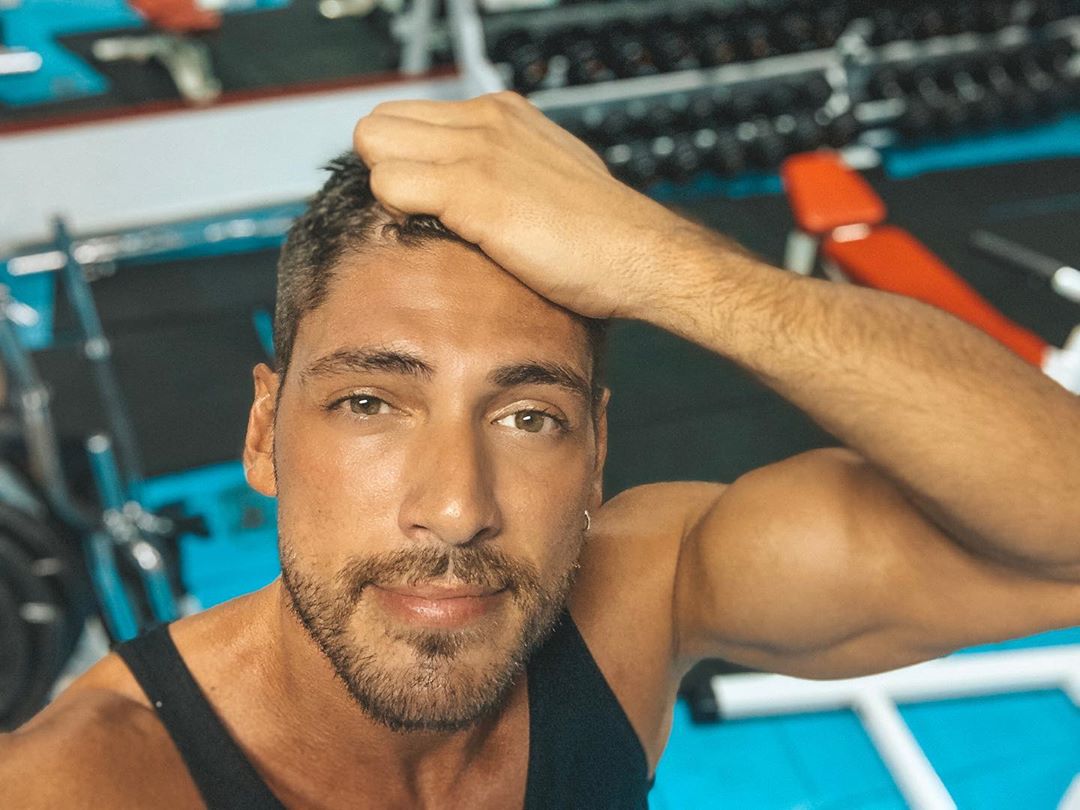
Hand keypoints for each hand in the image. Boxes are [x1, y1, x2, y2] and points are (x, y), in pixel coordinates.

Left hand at [352, 91, 698, 319]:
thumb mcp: (549, 177)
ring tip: (429, 226)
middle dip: (384, 171)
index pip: (406, 116)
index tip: (425, 200)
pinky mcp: (473, 189)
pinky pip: (389, 186)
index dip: (403, 161)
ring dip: (389, 193)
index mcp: (502, 112)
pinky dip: (398, 215)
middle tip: (417, 215)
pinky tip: (440, 237)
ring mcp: (477, 150)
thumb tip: (471, 187)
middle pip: (378, 125)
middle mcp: (485, 118)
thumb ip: (507, 168)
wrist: (640, 255)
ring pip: (375, 148)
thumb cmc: (601, 235)